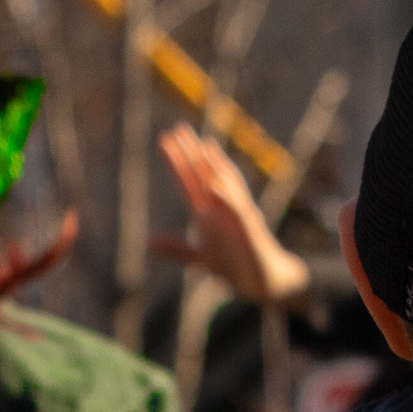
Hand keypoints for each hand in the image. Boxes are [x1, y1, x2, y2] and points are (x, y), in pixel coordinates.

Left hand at [150, 124, 310, 308]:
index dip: (176, 162)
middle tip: (179, 128)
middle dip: (192, 153)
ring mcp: (237, 217)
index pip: (188, 182)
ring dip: (215, 166)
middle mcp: (222, 210)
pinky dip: (227, 198)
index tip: (164, 140)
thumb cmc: (235, 266)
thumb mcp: (199, 258)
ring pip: (226, 186)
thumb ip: (175, 249)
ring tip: (203, 145)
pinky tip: (215, 185)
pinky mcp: (250, 231)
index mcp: (207, 214)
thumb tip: (149, 242)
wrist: (263, 283)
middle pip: (205, 176)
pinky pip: (238, 211)